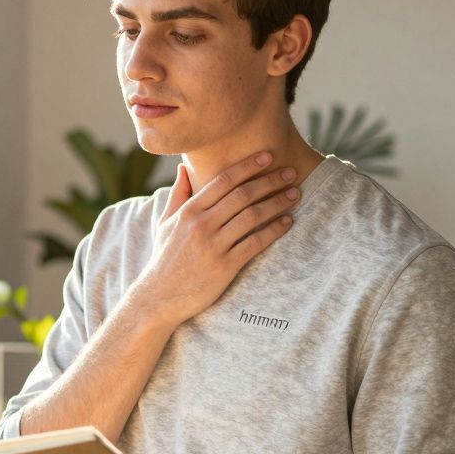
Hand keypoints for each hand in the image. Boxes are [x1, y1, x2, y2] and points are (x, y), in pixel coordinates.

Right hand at [131, 152, 298, 327]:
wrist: (160, 297)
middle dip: (269, 181)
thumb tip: (182, 167)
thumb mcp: (165, 223)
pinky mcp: (224, 266)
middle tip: (290, 172)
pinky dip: (274, 231)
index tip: (267, 156)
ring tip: (295, 194)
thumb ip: (177, 194)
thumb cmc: (165, 258)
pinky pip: (255, 243)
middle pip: (242, 195)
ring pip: (252, 216)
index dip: (248, 166)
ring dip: (277, 203)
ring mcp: (213, 245)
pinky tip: (287, 223)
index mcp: (189, 211)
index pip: (223, 181)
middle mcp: (201, 224)